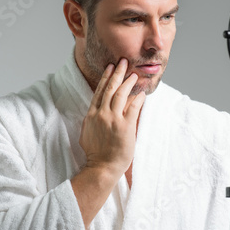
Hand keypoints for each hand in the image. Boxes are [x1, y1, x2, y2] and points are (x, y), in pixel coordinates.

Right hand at [79, 58, 145, 177]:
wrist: (101, 167)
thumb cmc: (94, 153)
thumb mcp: (87, 132)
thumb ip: (91, 120)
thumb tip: (95, 111)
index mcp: (91, 114)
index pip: (99, 91)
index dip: (105, 77)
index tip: (110, 67)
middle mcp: (102, 114)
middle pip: (110, 88)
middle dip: (117, 73)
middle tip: (123, 62)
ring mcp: (113, 119)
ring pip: (121, 94)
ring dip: (128, 82)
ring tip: (134, 74)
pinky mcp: (125, 126)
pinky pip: (133, 107)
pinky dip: (138, 98)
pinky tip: (142, 93)